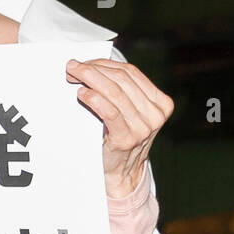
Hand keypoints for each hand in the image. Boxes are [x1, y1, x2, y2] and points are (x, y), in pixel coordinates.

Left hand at [65, 58, 173, 198]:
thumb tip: (91, 66)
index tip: (84, 62)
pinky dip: (94, 100)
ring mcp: (144, 127)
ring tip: (73, 76)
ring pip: (115, 93)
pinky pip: (110, 112)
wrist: (120, 172)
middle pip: (121, 80)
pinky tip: (82, 94)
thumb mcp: (128, 112)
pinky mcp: (127, 138)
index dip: (104, 64)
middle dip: (94, 69)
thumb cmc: (119, 137)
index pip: (130, 73)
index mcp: (161, 103)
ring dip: (90, 80)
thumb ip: (120, 91)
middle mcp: (156, 114)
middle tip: (72, 66)